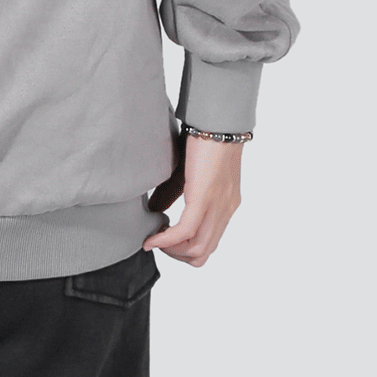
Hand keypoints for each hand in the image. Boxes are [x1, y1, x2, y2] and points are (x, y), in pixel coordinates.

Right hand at [143, 135, 242, 266]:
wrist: (217, 121)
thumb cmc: (203, 141)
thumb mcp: (189, 174)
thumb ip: (175, 195)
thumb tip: (156, 212)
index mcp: (225, 206)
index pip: (208, 244)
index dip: (184, 250)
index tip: (164, 241)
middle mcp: (225, 211)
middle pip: (203, 253)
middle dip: (176, 255)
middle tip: (157, 243)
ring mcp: (217, 207)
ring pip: (196, 249)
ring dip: (170, 250)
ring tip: (154, 240)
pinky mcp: (204, 198)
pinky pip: (185, 231)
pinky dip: (165, 240)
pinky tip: (151, 239)